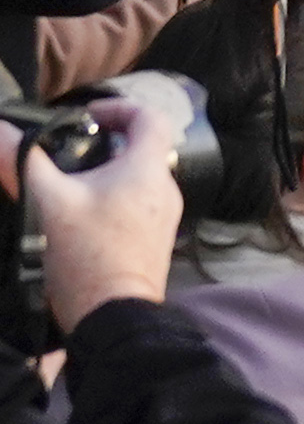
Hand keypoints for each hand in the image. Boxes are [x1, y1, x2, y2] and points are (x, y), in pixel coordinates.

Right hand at [18, 95, 188, 329]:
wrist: (114, 315)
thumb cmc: (87, 255)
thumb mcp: (47, 203)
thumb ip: (23, 162)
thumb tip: (0, 130)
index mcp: (148, 170)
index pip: (150, 118)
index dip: (119, 108)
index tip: (87, 117)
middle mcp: (166, 189)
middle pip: (142, 150)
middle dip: (105, 145)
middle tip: (69, 153)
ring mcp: (164, 218)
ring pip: (138, 181)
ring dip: (106, 176)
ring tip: (67, 187)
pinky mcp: (156, 241)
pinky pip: (137, 207)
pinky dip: (112, 202)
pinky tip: (80, 219)